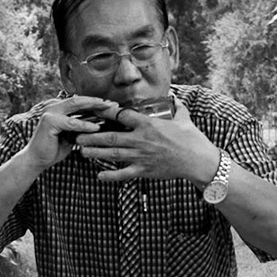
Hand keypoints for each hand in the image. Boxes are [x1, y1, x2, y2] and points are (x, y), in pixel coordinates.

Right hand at [24, 96, 112, 168]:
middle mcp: (53, 106)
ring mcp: (50, 112)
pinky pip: (71, 122)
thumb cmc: (53, 148)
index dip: (96, 102)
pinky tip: (96, 127)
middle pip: (80, 99)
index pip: (80, 101)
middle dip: (98, 101)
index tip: (112, 105)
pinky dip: (85, 124)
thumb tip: (99, 124)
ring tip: (109, 110)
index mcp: (58, 107)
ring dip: (94, 107)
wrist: (35, 160)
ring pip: (76, 105)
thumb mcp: (71, 135)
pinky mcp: (49, 122)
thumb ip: (80, 127)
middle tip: (114, 104)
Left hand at [74, 104, 221, 188]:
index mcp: (148, 124)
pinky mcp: (144, 171)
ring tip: (81, 151)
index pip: (122, 115)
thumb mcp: (184, 119)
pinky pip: (124, 174)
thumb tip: (176, 99)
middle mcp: (141, 139)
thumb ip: (177, 108)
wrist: (198, 161)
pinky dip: (110, 176)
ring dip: (95, 153)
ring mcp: (141, 156)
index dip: (106, 112)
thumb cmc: (192, 139)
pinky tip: (99, 176)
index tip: (94, 110)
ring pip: (112, 154)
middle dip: (91, 136)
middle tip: (77, 135)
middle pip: (110, 137)